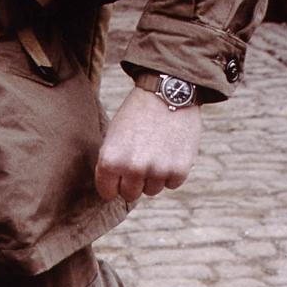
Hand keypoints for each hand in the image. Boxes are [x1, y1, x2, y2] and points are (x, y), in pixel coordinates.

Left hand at [95, 85, 201, 203]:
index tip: (117, 179)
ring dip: (153, 176)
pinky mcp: (179, 170)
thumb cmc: (136, 113)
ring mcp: (157, 171)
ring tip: (155, 150)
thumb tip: (112, 189)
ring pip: (152, 190)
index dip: (112, 186)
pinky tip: (169, 150)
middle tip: (139, 160)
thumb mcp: (113, 133)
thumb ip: (111, 162)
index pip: (107, 192)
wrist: (167, 92)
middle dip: (133, 181)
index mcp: (111, 159)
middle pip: (130, 195)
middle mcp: (133, 168)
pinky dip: (171, 172)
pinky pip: (171, 184)